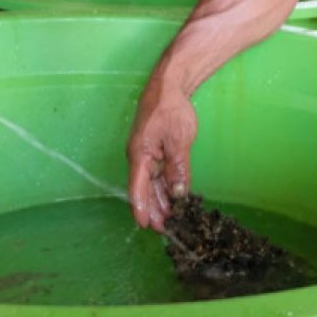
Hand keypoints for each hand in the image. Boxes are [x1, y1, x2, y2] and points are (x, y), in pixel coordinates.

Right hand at [126, 79, 197, 231]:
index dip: (141, 207)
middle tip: (165, 230)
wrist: (169, 86)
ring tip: (170, 219)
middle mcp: (139, 157)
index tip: (145, 225)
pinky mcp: (155, 151)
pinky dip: (165, 187)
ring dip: (160, 200)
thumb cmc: (171, 110)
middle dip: (153, 209)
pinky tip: (173, 200)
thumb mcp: (178, 141)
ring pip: (152, 183)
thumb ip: (178, 169)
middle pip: (144, 189)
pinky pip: (158, 174)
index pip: (137, 187)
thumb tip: (179, 194)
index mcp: (140, 154)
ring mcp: (147, 154)